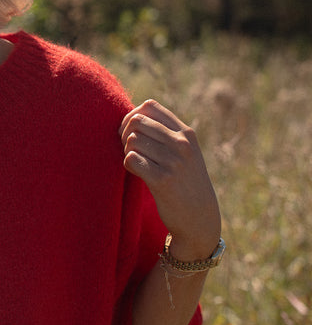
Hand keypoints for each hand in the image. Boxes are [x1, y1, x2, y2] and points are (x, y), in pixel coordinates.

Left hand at [119, 99, 220, 260]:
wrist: (200, 218)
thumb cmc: (186, 182)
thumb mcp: (186, 153)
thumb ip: (166, 134)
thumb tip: (132, 117)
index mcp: (186, 133)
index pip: (150, 106)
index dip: (132, 116)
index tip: (132, 133)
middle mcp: (182, 144)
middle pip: (136, 121)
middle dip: (124, 133)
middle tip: (128, 149)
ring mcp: (173, 162)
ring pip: (132, 141)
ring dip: (127, 151)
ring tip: (137, 163)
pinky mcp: (162, 181)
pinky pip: (131, 160)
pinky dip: (129, 165)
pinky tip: (137, 173)